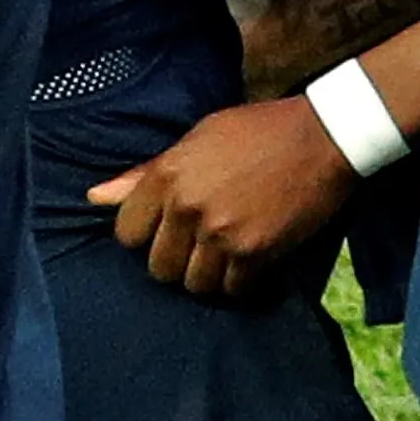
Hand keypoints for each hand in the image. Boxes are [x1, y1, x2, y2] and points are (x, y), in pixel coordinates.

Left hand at [89, 97, 352, 302]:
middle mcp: (187, 207)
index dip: (149, 236)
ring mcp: (220, 232)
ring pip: (194, 284)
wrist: (325, 135)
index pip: (128, 234)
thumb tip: (94, 197)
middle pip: (159, 268)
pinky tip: (253, 262)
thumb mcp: (198, 138)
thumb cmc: (259, 131)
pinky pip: (232, 289)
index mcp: (168, 175)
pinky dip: (241, 282)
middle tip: (204, 246)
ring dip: (210, 276)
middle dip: (179, 261)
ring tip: (228, 256)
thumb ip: (147, 173)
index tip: (172, 230)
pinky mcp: (254, 252)